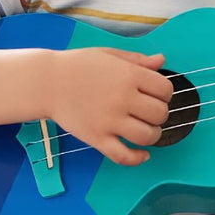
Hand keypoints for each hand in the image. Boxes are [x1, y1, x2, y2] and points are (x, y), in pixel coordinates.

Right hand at [46, 48, 172, 166]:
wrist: (48, 82)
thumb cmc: (80, 65)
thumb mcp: (111, 55)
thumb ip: (138, 60)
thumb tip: (162, 60)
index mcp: (129, 75)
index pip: (165, 90)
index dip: (165, 93)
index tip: (157, 95)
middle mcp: (122, 98)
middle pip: (159, 114)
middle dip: (160, 114)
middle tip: (150, 112)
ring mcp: (109, 121)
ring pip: (147, 136)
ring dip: (154, 135)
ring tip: (148, 130)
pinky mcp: (96, 138)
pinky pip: (123, 156)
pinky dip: (137, 159)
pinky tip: (143, 155)